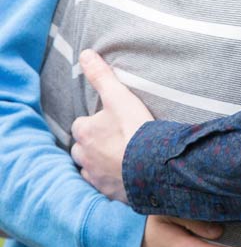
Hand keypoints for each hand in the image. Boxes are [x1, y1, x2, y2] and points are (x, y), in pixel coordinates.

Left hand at [70, 50, 153, 203]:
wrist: (155, 165)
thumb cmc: (136, 128)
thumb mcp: (119, 96)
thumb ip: (101, 75)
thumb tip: (85, 54)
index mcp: (84, 132)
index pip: (80, 125)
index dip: (92, 123)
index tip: (107, 122)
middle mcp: (85, 157)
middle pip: (81, 150)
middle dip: (92, 146)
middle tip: (112, 140)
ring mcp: (96, 177)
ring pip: (90, 170)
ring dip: (99, 164)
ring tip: (117, 159)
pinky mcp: (110, 192)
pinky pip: (105, 187)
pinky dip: (111, 182)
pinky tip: (125, 177)